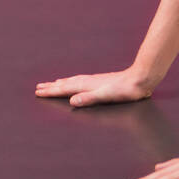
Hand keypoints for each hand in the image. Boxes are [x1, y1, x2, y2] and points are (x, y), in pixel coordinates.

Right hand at [35, 68, 152, 106]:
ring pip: (72, 81)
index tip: (38, 92)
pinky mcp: (100, 82)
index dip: (51, 91)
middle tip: (38, 87)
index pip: (65, 89)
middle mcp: (88, 81)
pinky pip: (80, 81)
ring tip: (52, 83)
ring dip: (60, 83)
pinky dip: (72, 82)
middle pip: (66, 84)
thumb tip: (72, 100)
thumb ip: (89, 98)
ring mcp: (94, 81)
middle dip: (52, 86)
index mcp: (87, 86)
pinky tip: (75, 83)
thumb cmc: (125, 90)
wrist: (140, 79)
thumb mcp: (107, 96)